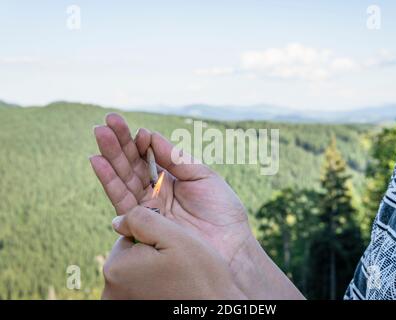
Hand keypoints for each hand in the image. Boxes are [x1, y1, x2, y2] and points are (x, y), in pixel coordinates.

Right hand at [90, 113, 302, 298]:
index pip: (149, 156)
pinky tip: (97, 161)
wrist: (229, 246)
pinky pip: (121, 199)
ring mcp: (147, 207)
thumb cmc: (222, 211)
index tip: (137, 129)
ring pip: (123, 178)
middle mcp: (156, 192)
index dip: (140, 141)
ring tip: (99, 133)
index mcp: (172, 179)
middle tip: (106, 122)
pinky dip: (108, 180)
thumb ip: (176, 158)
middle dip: (119, 143)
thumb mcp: (203, 176)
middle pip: (132, 164)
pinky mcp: (140, 224)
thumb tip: (151, 135)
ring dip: (110, 157)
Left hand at [102, 206, 245, 299]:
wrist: (215, 311)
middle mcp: (111, 290)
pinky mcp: (133, 307)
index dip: (154, 238)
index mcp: (116, 268)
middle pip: (130, 256)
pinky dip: (155, 288)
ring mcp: (122, 302)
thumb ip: (143, 219)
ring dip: (154, 272)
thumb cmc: (200, 277)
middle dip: (151, 255)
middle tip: (177, 268)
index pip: (129, 236)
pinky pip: (141, 288)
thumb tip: (119, 220)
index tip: (172, 253)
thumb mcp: (175, 236)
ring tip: (177, 282)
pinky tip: (172, 292)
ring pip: (137, 272)